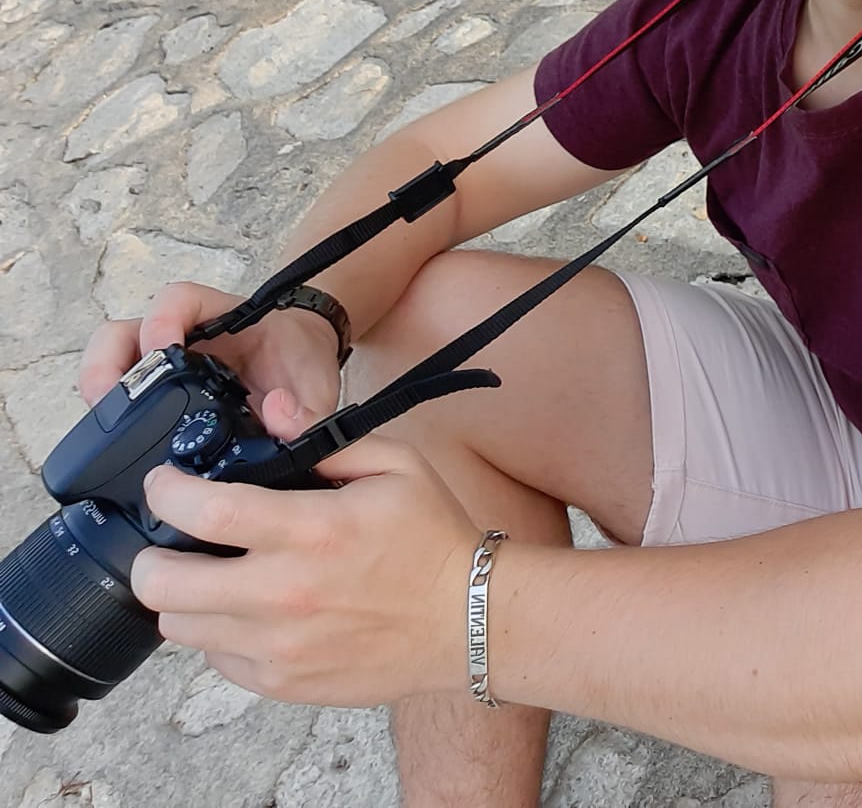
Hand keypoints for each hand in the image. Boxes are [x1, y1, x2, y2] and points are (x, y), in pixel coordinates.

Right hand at [78, 281, 343, 435]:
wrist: (305, 369)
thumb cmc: (303, 364)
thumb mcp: (318, 386)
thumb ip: (309, 407)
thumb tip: (277, 415)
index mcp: (222, 317)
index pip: (177, 300)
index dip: (161, 320)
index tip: (162, 351)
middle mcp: (184, 334)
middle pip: (122, 332)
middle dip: (106, 363)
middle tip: (108, 401)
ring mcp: (164, 360)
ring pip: (111, 358)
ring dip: (100, 385)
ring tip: (105, 426)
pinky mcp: (157, 389)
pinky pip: (121, 391)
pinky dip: (112, 410)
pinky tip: (121, 436)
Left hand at [130, 397, 479, 706]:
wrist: (468, 621)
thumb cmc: (434, 540)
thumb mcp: (399, 466)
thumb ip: (331, 440)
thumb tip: (275, 420)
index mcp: (313, 530)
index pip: (205, 511)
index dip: (166, 491)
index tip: (165, 484)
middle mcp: (285, 593)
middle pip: (163, 583)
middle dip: (152, 555)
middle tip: (170, 541)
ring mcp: (279, 646)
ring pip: (179, 625)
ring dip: (185, 596)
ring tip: (214, 577)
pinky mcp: (282, 681)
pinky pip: (215, 659)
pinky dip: (219, 632)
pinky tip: (251, 611)